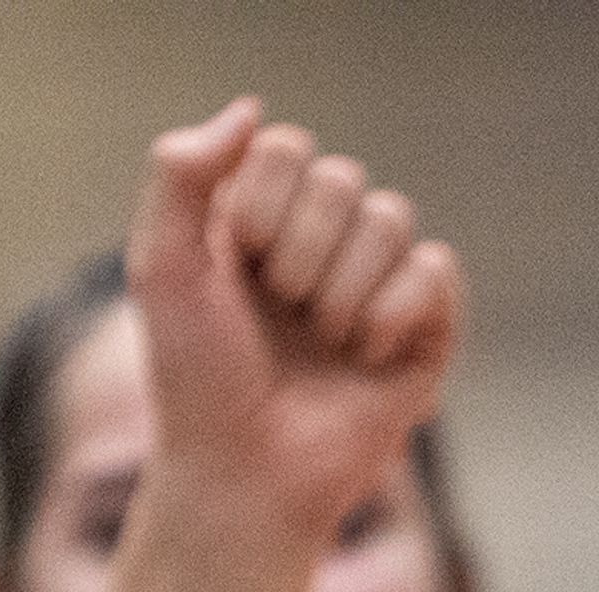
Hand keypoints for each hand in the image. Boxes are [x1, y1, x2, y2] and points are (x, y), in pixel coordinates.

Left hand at [125, 98, 460, 554]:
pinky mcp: (424, 331)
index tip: (236, 265)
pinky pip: (436, 270)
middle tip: (279, 314)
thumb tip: (252, 108)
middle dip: (301, 251)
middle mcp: (323, 245)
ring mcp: (377, 285)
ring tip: (320, 342)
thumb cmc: (196, 383)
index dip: (262, 204)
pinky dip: (394, 309)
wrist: (243, 476)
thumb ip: (180, 171)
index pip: (288, 150)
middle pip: (343, 179)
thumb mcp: (162, 267)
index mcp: (262, 219)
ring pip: (391, 218)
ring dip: (343, 288)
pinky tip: (365, 355)